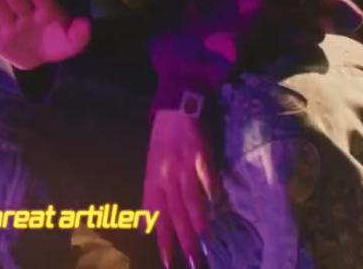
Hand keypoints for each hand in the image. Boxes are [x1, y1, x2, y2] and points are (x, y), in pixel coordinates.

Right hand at [0, 0, 90, 70]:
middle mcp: (26, 15)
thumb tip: (85, 23)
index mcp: (46, 13)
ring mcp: (10, 25)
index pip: (42, 0)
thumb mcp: (72, 43)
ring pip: (0, 9)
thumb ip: (80, 35)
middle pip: (17, 0)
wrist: (40, 59)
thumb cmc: (57, 43)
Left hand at [144, 109, 219, 267]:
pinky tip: (218, 205)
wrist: (175, 108)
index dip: (161, 237)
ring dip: (197, 222)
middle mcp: (166, 176)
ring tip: (203, 243)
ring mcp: (184, 166)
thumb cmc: (162, 140)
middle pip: (174, 212)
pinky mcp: (200, 155)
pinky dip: (212, 191)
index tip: (166, 260)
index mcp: (153, 179)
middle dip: (182, 239)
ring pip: (190, 199)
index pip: (156, 215)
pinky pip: (206, 177)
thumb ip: (151, 198)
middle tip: (189, 260)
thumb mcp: (150, 168)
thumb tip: (144, 226)